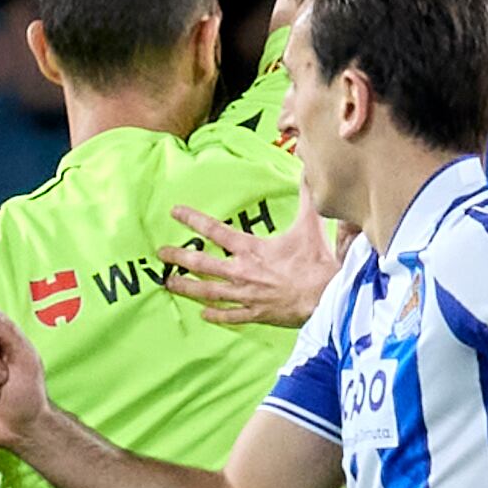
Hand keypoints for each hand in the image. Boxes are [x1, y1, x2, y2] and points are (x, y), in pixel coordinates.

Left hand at [166, 201, 340, 328]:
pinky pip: (231, 315)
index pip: (215, 231)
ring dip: (187, 287)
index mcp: (251, 249)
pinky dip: (216, 314)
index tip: (175, 212)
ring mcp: (246, 295)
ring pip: (208, 292)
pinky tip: (204, 313)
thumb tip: (307, 172)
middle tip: (162, 254)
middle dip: (179, 257)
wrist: (325, 297)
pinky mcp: (256, 313)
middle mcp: (242, 272)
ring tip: (169, 283)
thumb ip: (306, 198)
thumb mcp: (310, 226)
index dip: (193, 219)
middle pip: (202, 264)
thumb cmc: (316, 263)